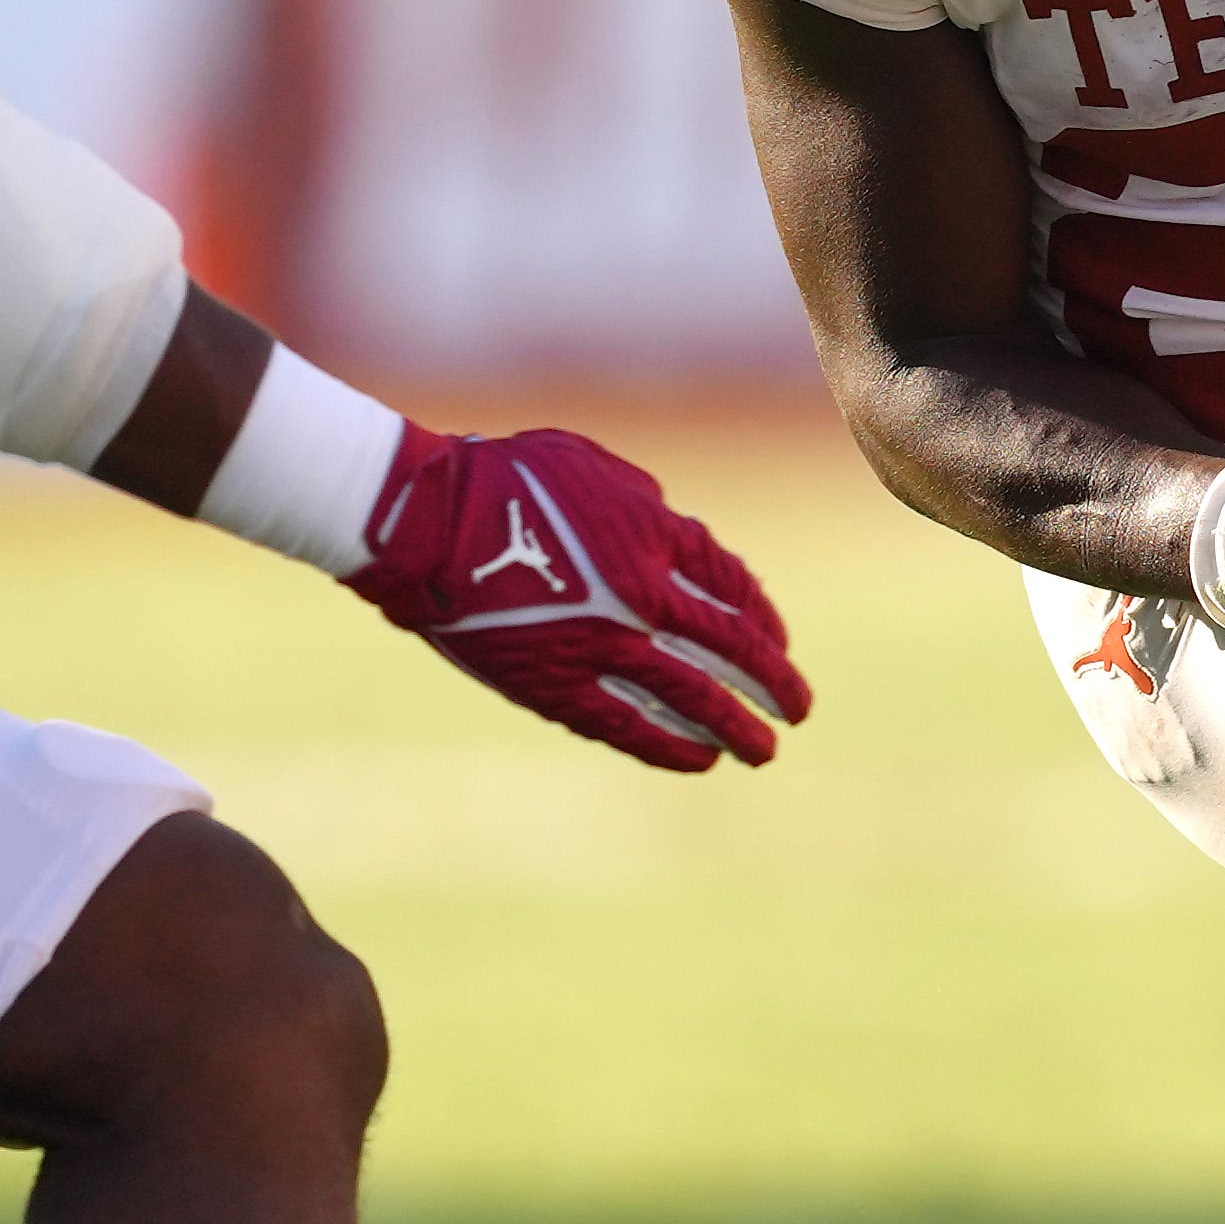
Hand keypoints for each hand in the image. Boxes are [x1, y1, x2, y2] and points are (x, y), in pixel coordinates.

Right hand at [348, 425, 813, 770]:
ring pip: (693, 697)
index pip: (730, 584)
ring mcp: (601, 645)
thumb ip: (638, 498)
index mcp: (652, 532)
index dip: (763, 617)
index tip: (778, 641)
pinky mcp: (557, 686)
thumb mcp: (585, 463)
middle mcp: (641, 593)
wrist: (426, 523)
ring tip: (764, 752)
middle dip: (773, 683)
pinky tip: (699, 760)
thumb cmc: (498, 478)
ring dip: (736, 728)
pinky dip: (669, 746)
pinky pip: (628, 727)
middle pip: (732, 647)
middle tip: (798, 710)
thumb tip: (666, 520)